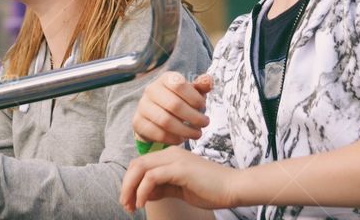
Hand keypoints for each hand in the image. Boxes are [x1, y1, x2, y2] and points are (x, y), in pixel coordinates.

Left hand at [120, 146, 240, 211]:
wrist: (233, 187)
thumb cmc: (210, 190)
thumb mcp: (181, 189)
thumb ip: (162, 187)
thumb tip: (144, 193)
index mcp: (171, 156)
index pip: (141, 164)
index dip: (130, 182)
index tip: (129, 202)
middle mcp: (171, 153)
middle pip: (137, 164)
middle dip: (126, 185)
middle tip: (125, 205)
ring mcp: (175, 159)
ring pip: (141, 168)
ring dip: (131, 188)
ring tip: (132, 205)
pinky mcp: (180, 168)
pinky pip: (152, 176)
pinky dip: (143, 190)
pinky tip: (143, 202)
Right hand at [132, 72, 212, 145]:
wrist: (156, 113)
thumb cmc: (179, 100)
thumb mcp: (192, 91)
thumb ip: (201, 86)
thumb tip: (208, 80)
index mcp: (165, 79)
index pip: (179, 85)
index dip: (194, 97)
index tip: (203, 107)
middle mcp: (151, 90)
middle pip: (174, 105)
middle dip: (193, 117)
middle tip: (204, 123)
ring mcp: (142, 106)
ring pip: (165, 121)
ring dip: (185, 130)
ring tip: (197, 133)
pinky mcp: (138, 122)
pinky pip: (157, 134)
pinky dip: (173, 139)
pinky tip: (182, 138)